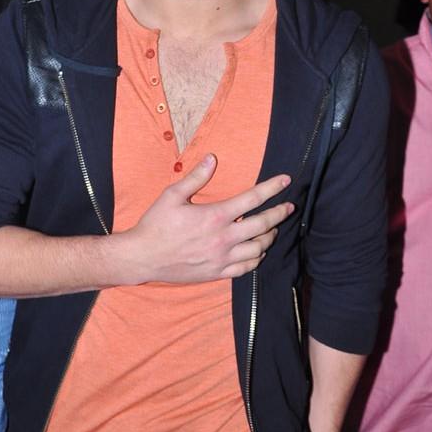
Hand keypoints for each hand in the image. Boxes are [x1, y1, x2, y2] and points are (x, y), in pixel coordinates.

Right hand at [126, 155, 292, 284]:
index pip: (252, 199)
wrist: (143, 257)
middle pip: (263, 225)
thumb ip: (196, 177)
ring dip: (270, 236)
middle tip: (289, 207)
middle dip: (280, 213)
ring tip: (273, 228)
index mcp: (215, 215)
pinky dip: (257, 257)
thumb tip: (212, 159)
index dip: (272, 188)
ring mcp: (222, 257)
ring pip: (259, 248)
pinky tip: (258, 251)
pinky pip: (247, 266)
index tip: (286, 181)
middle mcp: (223, 238)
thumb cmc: (156, 224)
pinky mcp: (217, 272)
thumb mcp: (172, 195)